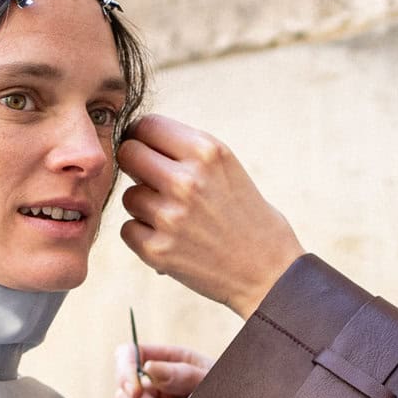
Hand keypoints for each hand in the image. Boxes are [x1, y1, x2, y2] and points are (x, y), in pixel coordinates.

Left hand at [117, 115, 304, 317]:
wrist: (269, 272)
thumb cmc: (249, 218)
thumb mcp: (227, 168)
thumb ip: (186, 151)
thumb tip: (137, 140)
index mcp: (206, 152)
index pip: (147, 126)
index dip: (143, 138)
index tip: (149, 150)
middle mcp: (186, 180)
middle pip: (128, 154)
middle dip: (137, 166)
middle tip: (153, 182)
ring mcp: (169, 216)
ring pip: (129, 196)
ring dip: (144, 206)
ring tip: (175, 219)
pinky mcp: (157, 250)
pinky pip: (128, 230)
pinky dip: (143, 236)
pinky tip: (171, 240)